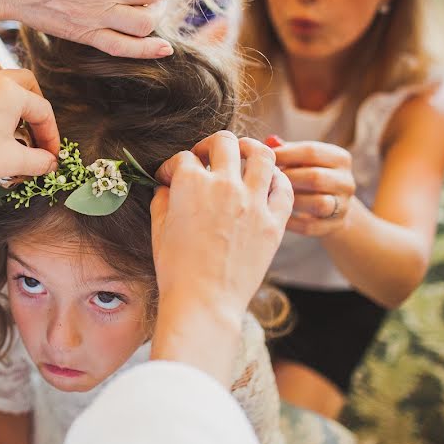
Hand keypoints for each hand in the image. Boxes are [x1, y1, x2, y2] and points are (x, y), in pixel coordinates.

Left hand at [0, 60, 59, 244]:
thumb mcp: (9, 163)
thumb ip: (38, 161)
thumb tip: (50, 163)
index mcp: (9, 92)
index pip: (43, 110)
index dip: (51, 135)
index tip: (51, 155)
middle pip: (25, 83)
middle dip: (35, 109)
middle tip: (35, 134)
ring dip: (9, 90)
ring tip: (10, 115)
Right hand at [147, 132, 292, 382]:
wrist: (204, 301)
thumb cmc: (176, 269)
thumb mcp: (159, 229)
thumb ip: (163, 199)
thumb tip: (167, 186)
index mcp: (190, 184)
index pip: (183, 157)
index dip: (173, 165)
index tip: (170, 177)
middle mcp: (224, 185)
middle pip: (224, 142)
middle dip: (211, 145)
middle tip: (207, 157)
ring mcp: (253, 202)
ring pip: (262, 154)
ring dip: (250, 149)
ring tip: (243, 156)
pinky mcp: (273, 222)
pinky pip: (284, 188)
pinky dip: (277, 179)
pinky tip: (267, 183)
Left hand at [273, 141, 354, 236]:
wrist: (330, 208)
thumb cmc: (306, 176)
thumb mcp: (301, 160)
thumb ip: (285, 150)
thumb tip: (267, 142)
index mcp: (340, 158)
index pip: (311, 151)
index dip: (284, 154)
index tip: (262, 158)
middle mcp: (346, 181)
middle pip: (315, 177)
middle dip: (287, 179)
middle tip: (265, 181)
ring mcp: (344, 205)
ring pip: (318, 203)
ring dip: (292, 200)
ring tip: (272, 197)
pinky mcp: (335, 226)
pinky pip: (310, 225)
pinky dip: (291, 221)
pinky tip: (276, 215)